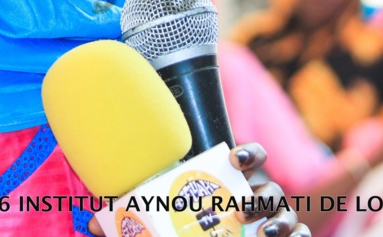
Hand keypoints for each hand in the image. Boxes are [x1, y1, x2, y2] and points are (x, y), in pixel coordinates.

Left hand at [88, 144, 310, 236]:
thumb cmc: (185, 229)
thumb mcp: (158, 224)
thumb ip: (131, 222)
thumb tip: (93, 223)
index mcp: (231, 182)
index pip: (252, 157)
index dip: (250, 153)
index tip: (234, 158)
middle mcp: (257, 199)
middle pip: (272, 189)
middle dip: (262, 196)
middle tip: (239, 208)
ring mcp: (273, 224)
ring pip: (289, 216)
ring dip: (281, 221)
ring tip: (264, 234)